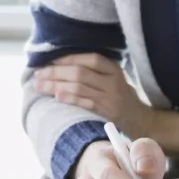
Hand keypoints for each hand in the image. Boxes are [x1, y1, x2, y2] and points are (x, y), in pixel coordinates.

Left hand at [34, 53, 154, 138]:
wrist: (141, 120)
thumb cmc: (121, 97)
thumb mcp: (112, 79)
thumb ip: (93, 72)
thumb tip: (59, 66)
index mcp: (114, 69)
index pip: (90, 59)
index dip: (69, 59)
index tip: (49, 61)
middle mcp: (113, 81)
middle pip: (81, 73)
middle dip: (56, 73)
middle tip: (38, 74)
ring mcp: (111, 97)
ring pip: (80, 88)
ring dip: (57, 86)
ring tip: (40, 85)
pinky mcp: (109, 112)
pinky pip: (86, 103)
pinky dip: (71, 99)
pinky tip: (57, 97)